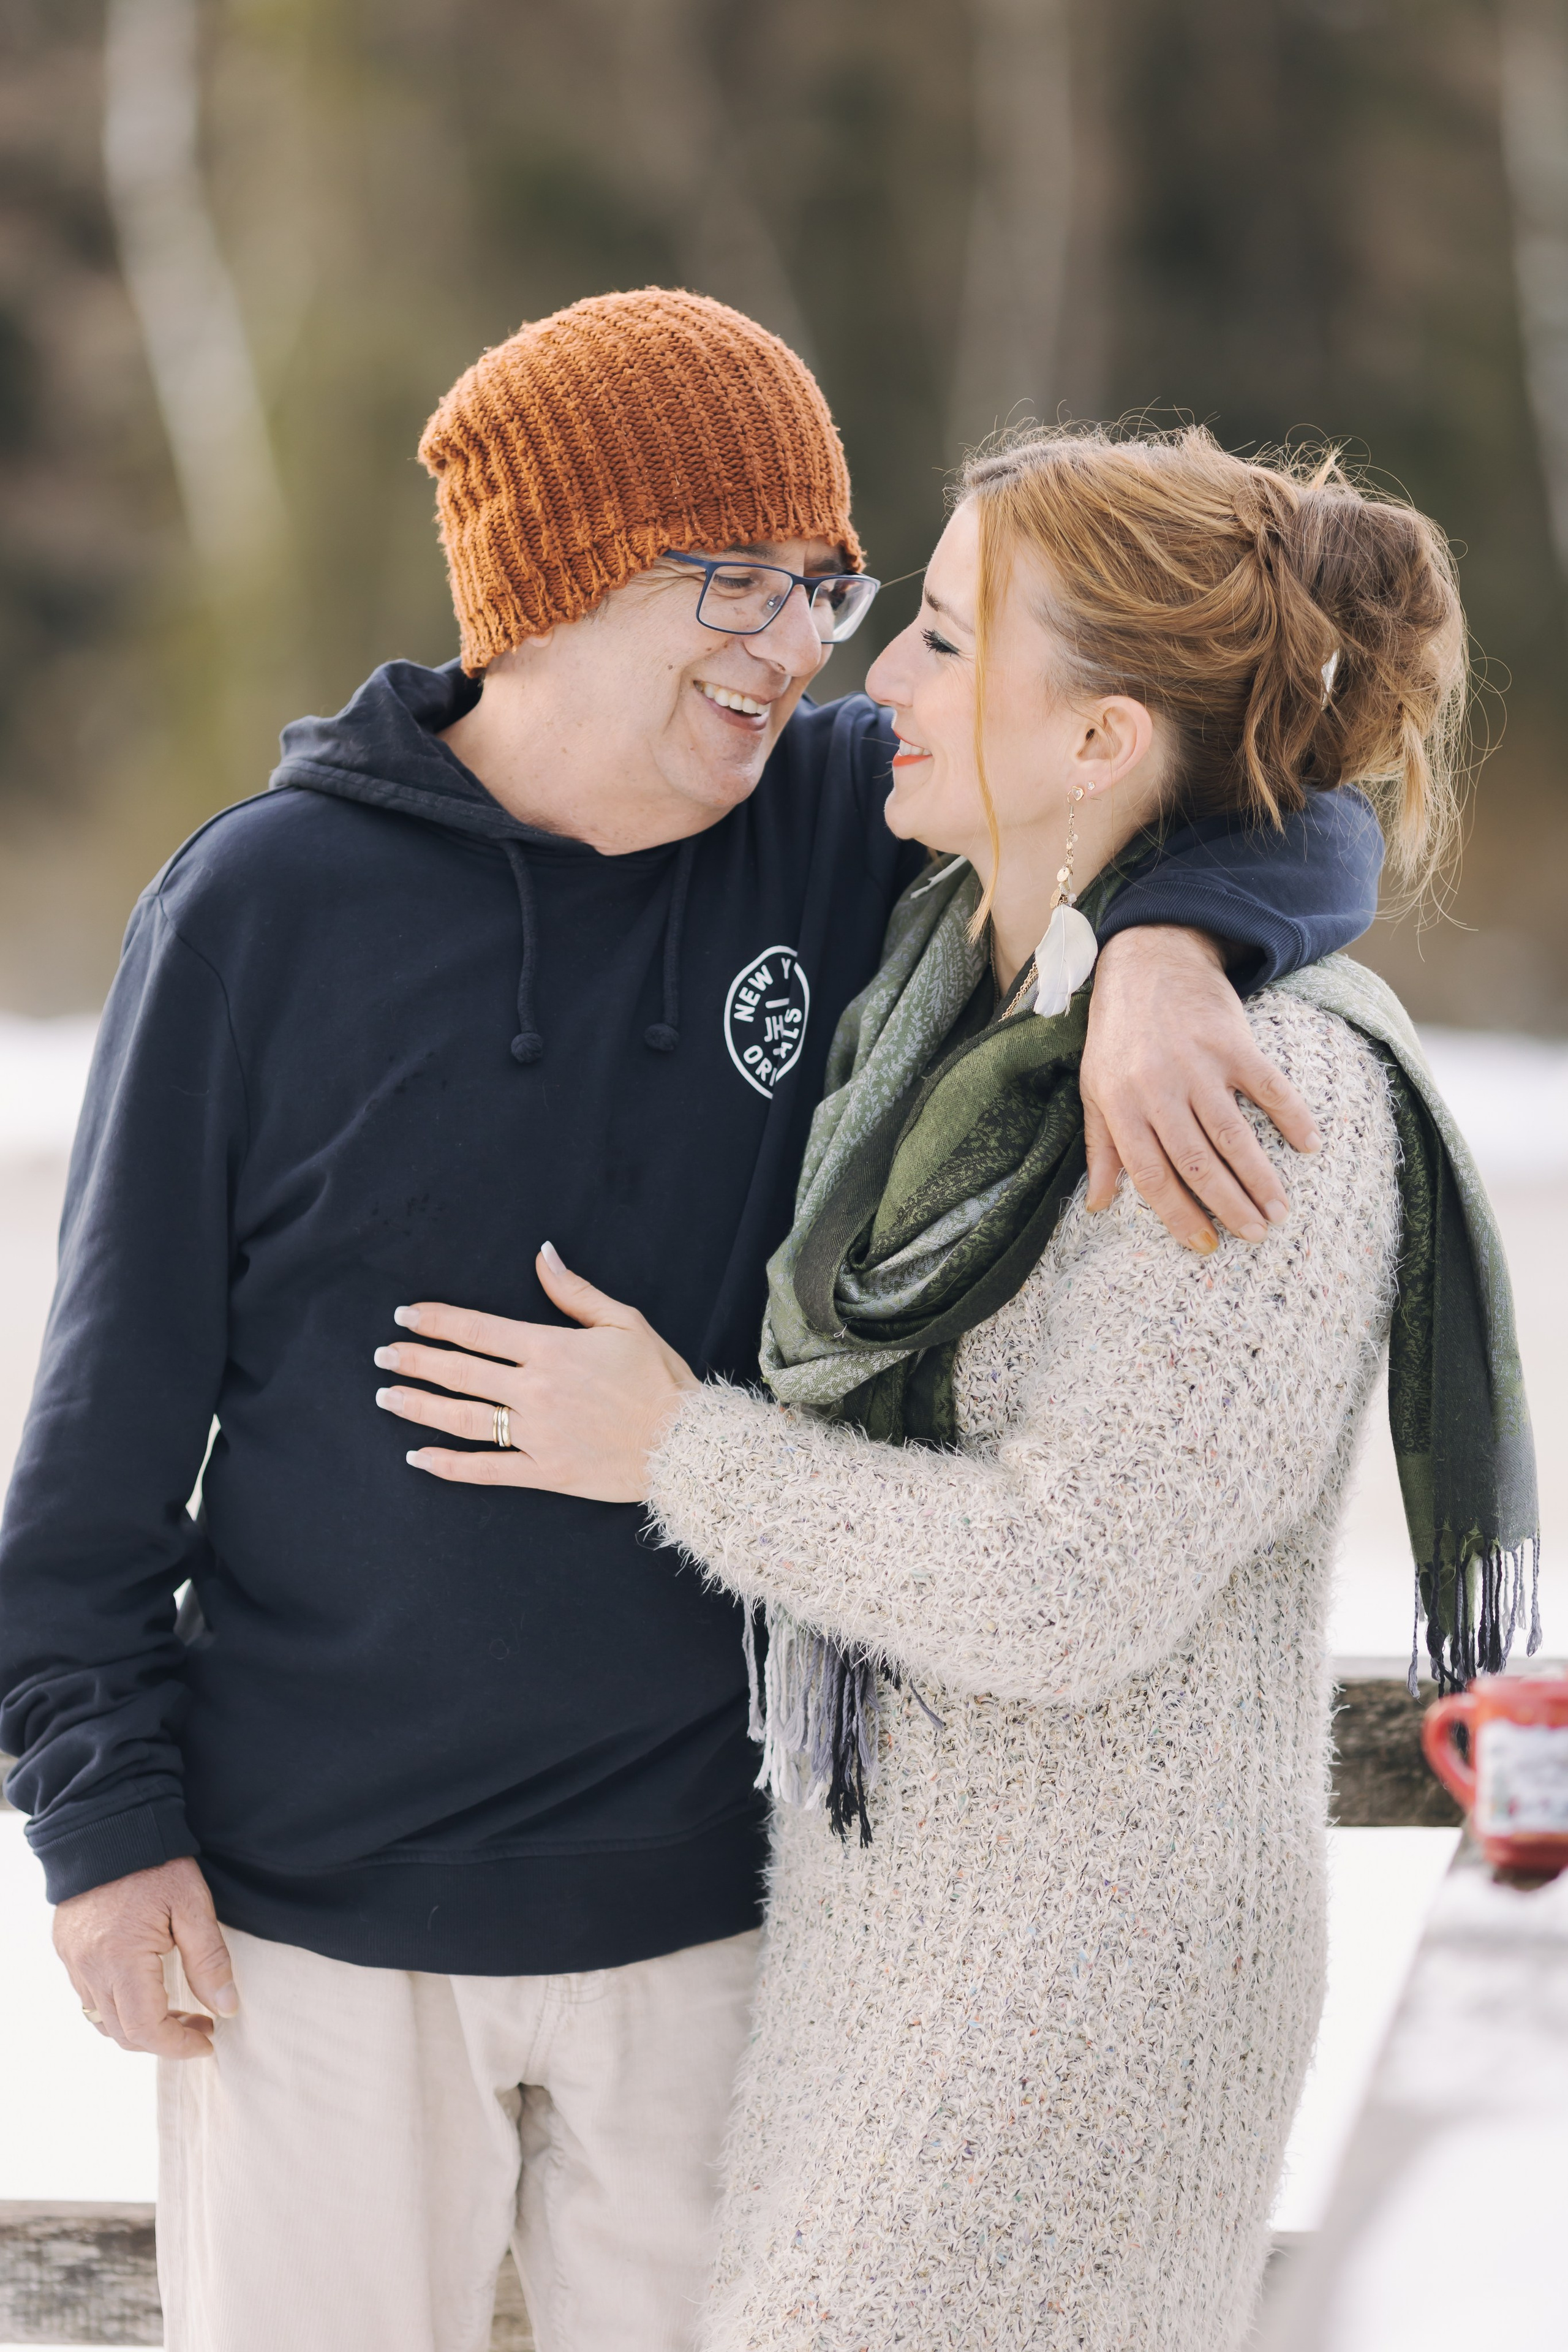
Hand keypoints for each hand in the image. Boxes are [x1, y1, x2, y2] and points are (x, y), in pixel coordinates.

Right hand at [54, 1856, 237, 2058]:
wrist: (109, 1823)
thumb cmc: (155, 1862)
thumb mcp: (193, 1905)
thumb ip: (210, 1960)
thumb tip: (227, 2008)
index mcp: (121, 1959)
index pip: (145, 2029)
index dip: (178, 2045)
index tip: (208, 2041)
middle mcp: (90, 1967)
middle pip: (121, 2033)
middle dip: (164, 2040)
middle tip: (201, 2025)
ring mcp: (74, 1960)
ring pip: (102, 2020)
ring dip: (139, 2027)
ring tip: (178, 2012)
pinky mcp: (67, 1949)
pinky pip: (88, 1997)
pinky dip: (117, 2007)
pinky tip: (146, 1990)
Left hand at [374, 1243, 698, 1499]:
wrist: (685, 1444)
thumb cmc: (659, 1378)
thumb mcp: (623, 1321)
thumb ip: (574, 1291)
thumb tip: (542, 1254)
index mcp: (550, 1350)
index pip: (477, 1330)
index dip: (436, 1321)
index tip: (405, 1316)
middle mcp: (534, 1391)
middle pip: (459, 1372)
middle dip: (414, 1361)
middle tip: (382, 1355)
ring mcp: (535, 1435)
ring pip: (461, 1419)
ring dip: (419, 1406)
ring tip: (386, 1397)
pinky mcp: (543, 1472)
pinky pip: (485, 1470)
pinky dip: (448, 1466)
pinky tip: (418, 1457)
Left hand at [1081, 927, 1321, 1251]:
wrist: (1147, 959)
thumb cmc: (1117, 1033)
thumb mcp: (1094, 1088)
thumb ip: (1100, 1147)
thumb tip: (1098, 1205)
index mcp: (1120, 1106)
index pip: (1152, 1177)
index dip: (1179, 1216)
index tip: (1205, 1244)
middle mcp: (1158, 1090)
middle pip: (1198, 1164)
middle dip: (1229, 1206)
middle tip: (1256, 1235)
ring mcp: (1198, 1065)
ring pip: (1234, 1136)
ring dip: (1261, 1178)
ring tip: (1279, 1211)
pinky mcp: (1232, 1041)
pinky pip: (1269, 1087)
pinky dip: (1292, 1117)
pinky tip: (1310, 1146)